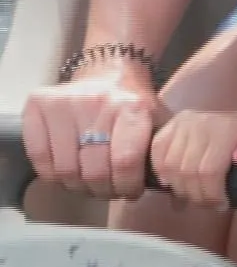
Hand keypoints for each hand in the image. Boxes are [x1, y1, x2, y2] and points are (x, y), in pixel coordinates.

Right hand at [21, 72, 157, 199]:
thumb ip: (164, 152)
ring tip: (90, 183)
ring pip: (65, 170)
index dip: (126, 186)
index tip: (130, 191)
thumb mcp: (159, 122)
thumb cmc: (135, 106)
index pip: (125, 162)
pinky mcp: (38, 105)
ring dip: (78, 186)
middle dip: (104, 190)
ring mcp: (64, 103)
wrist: (109, 74)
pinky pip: (39, 157)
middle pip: (93, 171)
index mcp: (133, 107)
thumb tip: (168, 188)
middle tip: (109, 190)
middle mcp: (98, 102)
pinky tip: (68, 172)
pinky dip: (53, 175)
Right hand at [150, 110, 236, 209]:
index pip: (208, 172)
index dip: (211, 196)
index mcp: (226, 129)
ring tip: (196, 196)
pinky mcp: (172, 124)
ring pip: (170, 167)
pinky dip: (161, 172)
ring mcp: (184, 122)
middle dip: (197, 196)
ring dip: (180, 189)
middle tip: (208, 205)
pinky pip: (156, 153)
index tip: (222, 206)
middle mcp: (201, 122)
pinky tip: (174, 184)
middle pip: (187, 173)